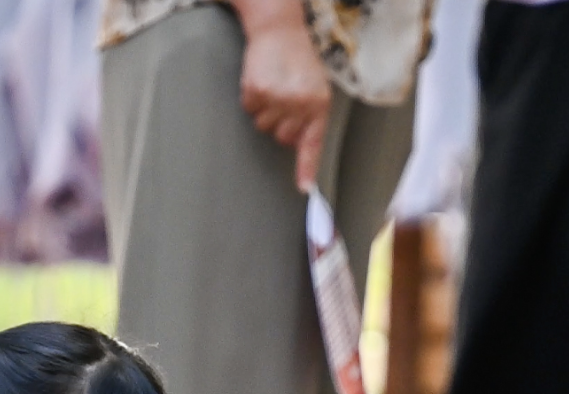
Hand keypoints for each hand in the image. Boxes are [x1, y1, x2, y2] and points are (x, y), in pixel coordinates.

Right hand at [238, 18, 329, 189]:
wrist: (280, 29)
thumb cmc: (299, 61)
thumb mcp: (316, 87)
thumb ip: (311, 117)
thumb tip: (298, 146)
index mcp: (319, 104)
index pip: (313, 144)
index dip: (306, 168)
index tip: (303, 189)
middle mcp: (300, 104)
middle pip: (282, 138)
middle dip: (280, 124)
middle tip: (284, 100)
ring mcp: (277, 99)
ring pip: (264, 126)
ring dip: (265, 110)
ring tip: (273, 86)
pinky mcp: (256, 91)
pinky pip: (249, 109)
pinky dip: (251, 98)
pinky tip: (261, 80)